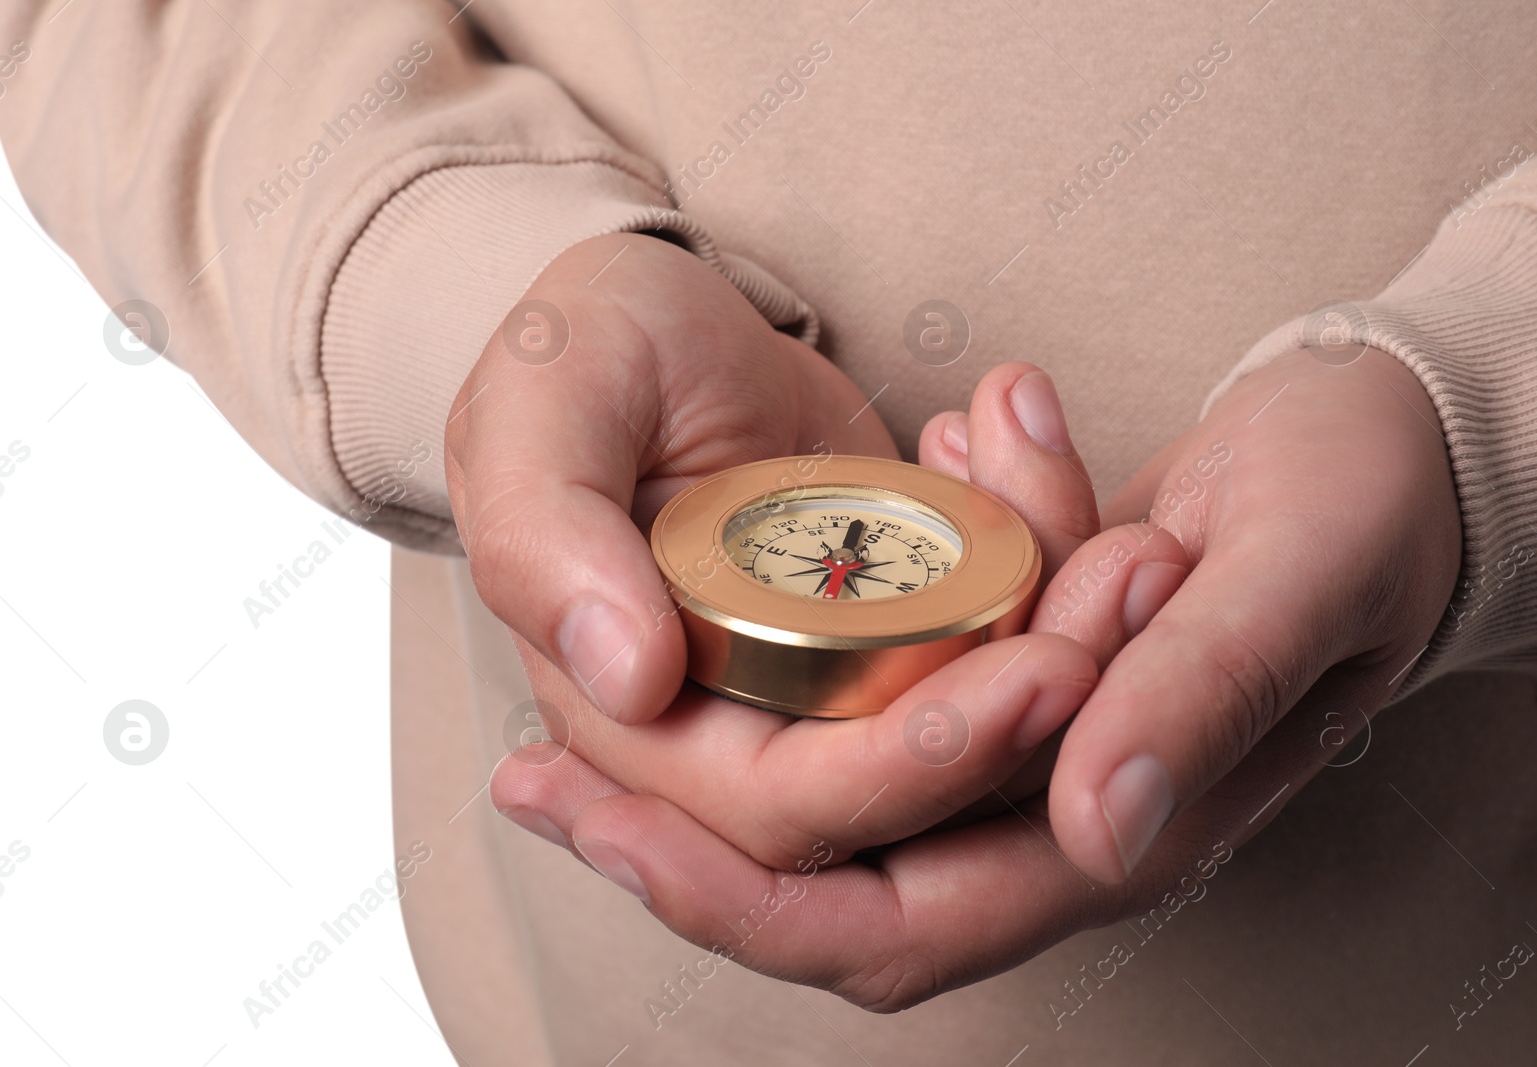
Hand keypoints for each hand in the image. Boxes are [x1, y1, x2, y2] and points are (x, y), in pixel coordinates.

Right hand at [454, 237, 1172, 872]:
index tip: (1041, 674)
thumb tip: (625, 680)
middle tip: (1136, 585)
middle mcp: (734, 744)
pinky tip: (1049, 463)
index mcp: (631, 725)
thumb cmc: (583, 353)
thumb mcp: (540, 406)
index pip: (780, 817)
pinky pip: (998, 652)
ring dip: (1078, 651)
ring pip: (975, 747)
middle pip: (911, 810)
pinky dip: (1052, 571)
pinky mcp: (898, 643)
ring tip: (1141, 544)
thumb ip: (547, 537)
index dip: (911, 769)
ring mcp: (829, 699)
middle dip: (1038, 722)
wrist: (657, 317)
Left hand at [499, 345, 1457, 1010]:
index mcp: (1125, 822)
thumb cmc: (1360, 506)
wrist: (1386, 446)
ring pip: (830, 818)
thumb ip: (1200, 699)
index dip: (750, 896)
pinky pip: (865, 721)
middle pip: (831, 894)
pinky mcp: (1000, 689)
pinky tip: (680, 650)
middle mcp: (1057, 819)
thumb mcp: (1292, 573)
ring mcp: (1020, 761)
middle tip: (540, 782)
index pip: (905, 920)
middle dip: (680, 851)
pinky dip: (774, 691)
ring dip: (700, 779)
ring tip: (559, 738)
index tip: (615, 828)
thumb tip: (1095, 832)